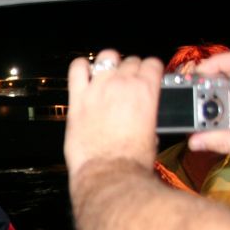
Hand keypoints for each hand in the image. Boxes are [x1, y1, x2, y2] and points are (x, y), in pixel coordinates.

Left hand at [65, 50, 162, 176]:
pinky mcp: (77, 99)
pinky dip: (80, 67)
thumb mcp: (152, 132)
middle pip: (129, 61)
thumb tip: (144, 116)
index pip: (152, 64)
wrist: (109, 172)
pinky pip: (76, 69)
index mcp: (146, 91)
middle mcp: (122, 84)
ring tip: (107, 74)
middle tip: (127, 82)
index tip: (146, 75)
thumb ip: (148, 114)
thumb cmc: (132, 159)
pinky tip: (83, 73)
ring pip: (105, 57)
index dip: (150, 70)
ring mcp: (98, 89)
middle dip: (130, 69)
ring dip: (108, 63)